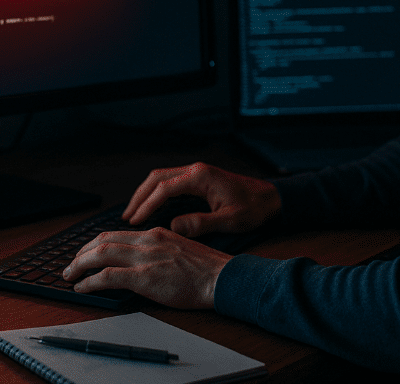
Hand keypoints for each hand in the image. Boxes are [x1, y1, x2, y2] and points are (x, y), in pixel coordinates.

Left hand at [62, 227, 231, 308]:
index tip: (86, 253)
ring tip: (69, 275)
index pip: (116, 234)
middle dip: (81, 253)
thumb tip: (141, 261)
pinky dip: (90, 281)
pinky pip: (108, 276)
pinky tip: (82, 288)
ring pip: (101, 254)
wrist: (221, 278)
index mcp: (155, 234)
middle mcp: (147, 241)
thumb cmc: (206, 270)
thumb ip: (158, 251)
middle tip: (70, 265)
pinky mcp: (145, 277)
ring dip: (79, 265)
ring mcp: (145, 258)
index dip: (95, 244)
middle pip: (103, 240)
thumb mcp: (179, 250)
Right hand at [122, 162, 281, 237]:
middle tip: (127, 217)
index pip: (164, 188)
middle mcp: (196, 170)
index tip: (135, 221)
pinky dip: (157, 193)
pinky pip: (171, 182)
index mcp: (200, 177)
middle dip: (139, 196)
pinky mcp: (200, 179)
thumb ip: (201, 224)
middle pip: (157, 178)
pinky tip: (152, 207)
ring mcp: (197, 173)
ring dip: (146, 193)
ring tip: (134, 213)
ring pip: (162, 178)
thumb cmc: (254, 208)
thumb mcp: (230, 220)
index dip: (147, 205)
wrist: (272, 199)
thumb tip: (173, 227)